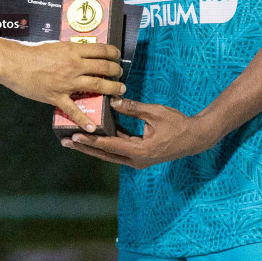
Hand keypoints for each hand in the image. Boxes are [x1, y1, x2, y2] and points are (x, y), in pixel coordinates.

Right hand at [0, 40, 123, 131]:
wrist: (14, 64)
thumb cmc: (31, 52)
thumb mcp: (54, 45)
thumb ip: (69, 50)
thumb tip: (81, 52)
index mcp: (72, 50)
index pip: (101, 50)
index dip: (113, 53)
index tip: (116, 55)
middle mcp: (74, 66)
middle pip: (103, 68)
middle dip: (116, 71)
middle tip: (120, 73)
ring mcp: (67, 82)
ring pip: (96, 85)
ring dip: (112, 89)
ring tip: (120, 91)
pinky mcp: (57, 96)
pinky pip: (73, 110)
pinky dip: (84, 120)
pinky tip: (93, 127)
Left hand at [62, 98, 214, 167]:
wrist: (195, 138)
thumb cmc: (177, 124)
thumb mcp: (155, 113)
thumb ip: (132, 108)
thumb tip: (113, 100)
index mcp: (140, 151)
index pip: (109, 145)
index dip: (91, 140)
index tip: (74, 136)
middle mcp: (136, 160)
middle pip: (104, 154)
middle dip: (85, 147)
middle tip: (65, 141)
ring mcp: (138, 160)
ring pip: (110, 154)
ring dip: (93, 147)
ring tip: (74, 140)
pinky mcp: (139, 156)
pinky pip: (118, 150)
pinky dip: (106, 144)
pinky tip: (95, 135)